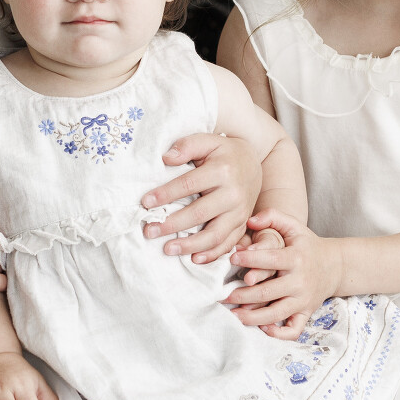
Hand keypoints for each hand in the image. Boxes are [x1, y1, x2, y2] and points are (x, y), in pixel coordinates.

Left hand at [142, 132, 260, 264]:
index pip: (188, 185)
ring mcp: (240, 212)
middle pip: (199, 213)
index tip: (145, 203)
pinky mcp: (243, 224)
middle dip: (172, 225)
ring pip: (214, 234)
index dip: (165, 195)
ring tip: (167, 249)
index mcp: (222, 170)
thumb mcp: (208, 140)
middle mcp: (233, 194)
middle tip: (149, 231)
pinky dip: (212, 254)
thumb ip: (187, 145)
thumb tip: (166, 158)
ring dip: (190, 245)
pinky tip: (194, 259)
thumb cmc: (224, 152)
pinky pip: (228, 243)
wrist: (254, 163)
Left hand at [225, 214, 337, 338]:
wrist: (335, 266)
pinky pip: (293, 329)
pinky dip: (278, 333)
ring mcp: (303, 300)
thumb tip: (250, 221)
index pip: (270, 259)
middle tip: (223, 295)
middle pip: (268, 292)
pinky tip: (262, 328)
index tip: (232, 258)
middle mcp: (300, 281)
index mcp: (296, 258)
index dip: (250, 259)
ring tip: (234, 315)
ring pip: (276, 313)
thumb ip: (272, 216)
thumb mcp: (294, 226)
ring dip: (253, 317)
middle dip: (243, 295)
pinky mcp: (306, 313)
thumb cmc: (307, 245)